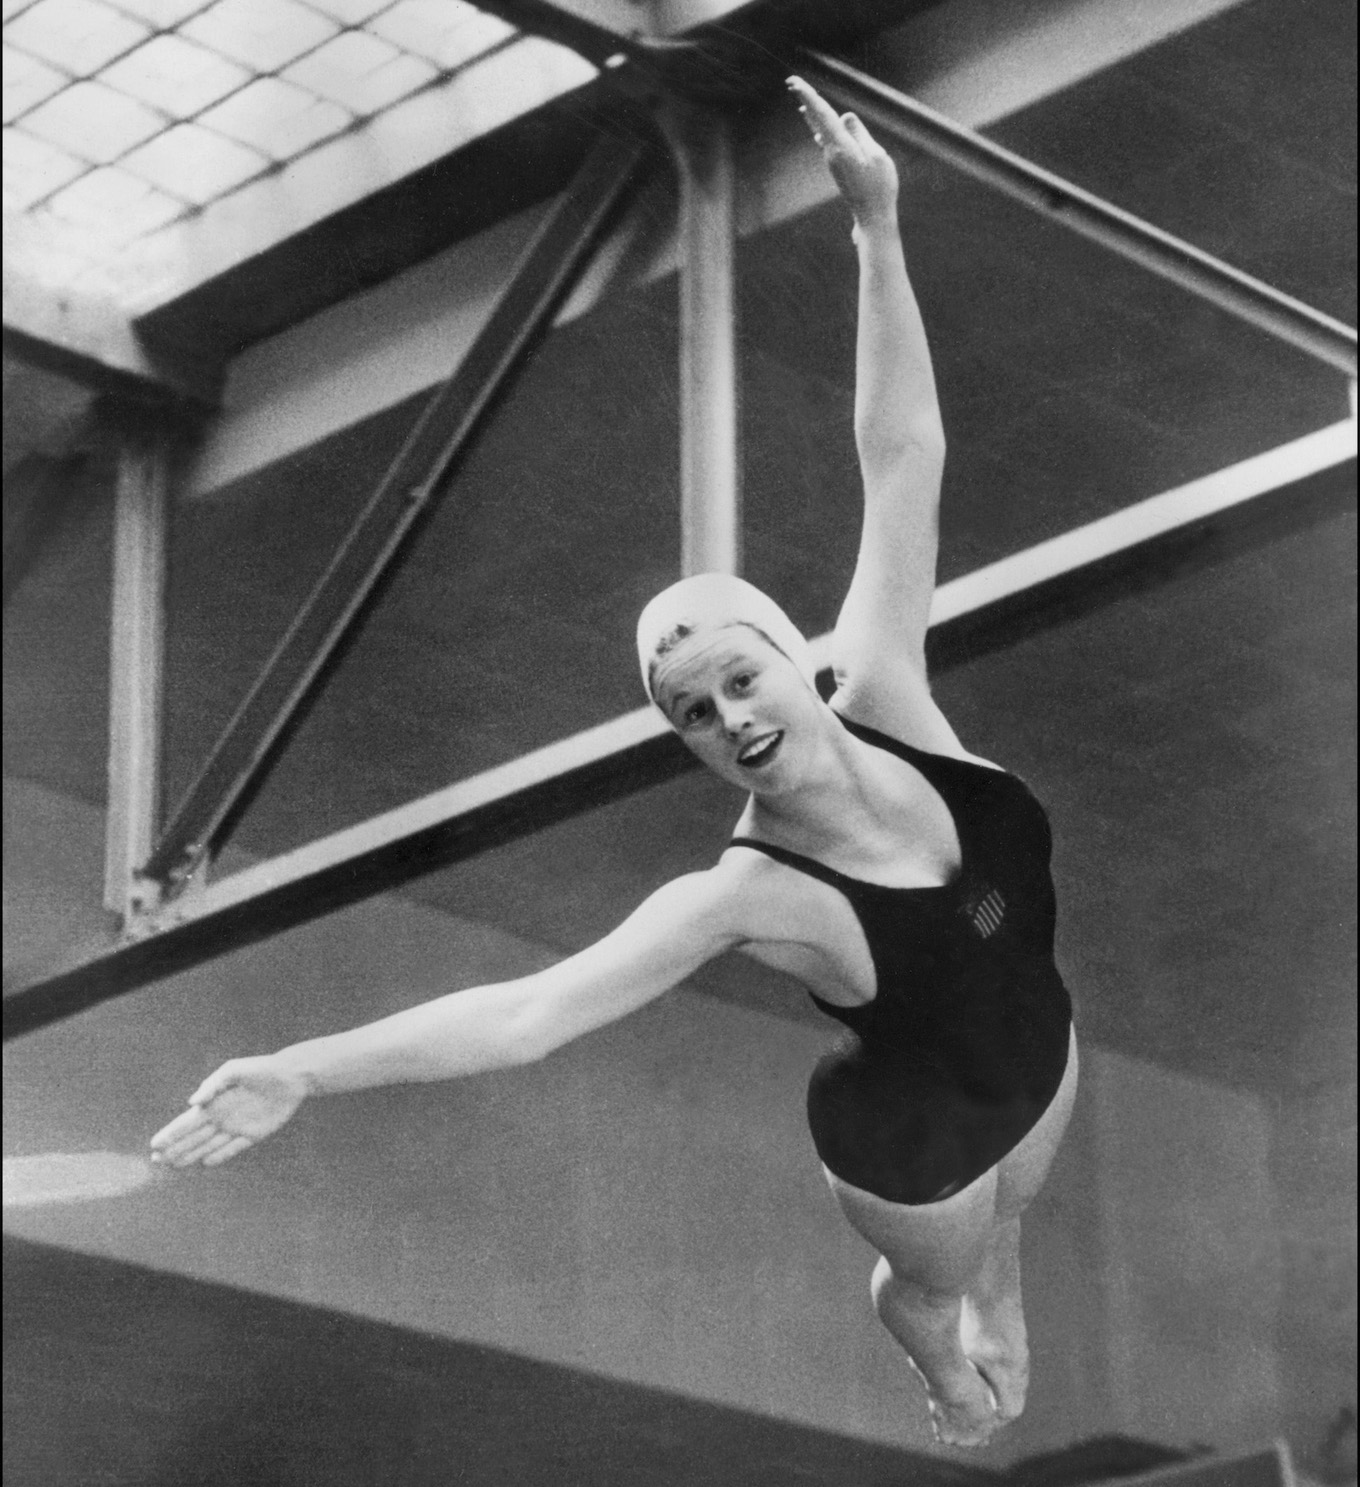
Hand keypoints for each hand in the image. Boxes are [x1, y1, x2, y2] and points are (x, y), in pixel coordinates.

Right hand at [150, 1056, 308, 1167]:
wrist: (291, 1076)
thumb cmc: (260, 1069)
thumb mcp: (233, 1071)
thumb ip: (212, 1085)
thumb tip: (191, 1103)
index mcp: (214, 1102)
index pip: (186, 1122)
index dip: (170, 1134)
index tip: (154, 1145)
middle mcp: (222, 1117)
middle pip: (193, 1138)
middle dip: (174, 1149)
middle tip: (156, 1161)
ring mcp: (237, 1127)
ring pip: (208, 1145)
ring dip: (191, 1155)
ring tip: (174, 1165)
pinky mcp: (254, 1134)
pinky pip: (233, 1149)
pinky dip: (219, 1156)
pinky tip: (206, 1163)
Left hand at [787, 76, 898, 230]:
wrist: (873, 217)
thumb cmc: (879, 187)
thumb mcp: (875, 155)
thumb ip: (859, 134)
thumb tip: (845, 117)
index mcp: (840, 147)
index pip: (822, 115)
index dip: (809, 96)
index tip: (795, 83)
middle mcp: (832, 152)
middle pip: (817, 118)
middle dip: (806, 98)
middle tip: (791, 81)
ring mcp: (833, 159)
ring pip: (821, 129)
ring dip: (812, 111)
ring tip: (800, 98)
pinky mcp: (838, 165)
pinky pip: (827, 138)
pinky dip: (820, 126)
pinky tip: (814, 124)